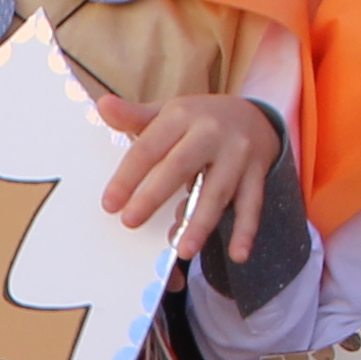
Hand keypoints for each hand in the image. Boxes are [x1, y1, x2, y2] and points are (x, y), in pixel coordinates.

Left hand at [95, 89, 279, 260]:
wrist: (254, 116)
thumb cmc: (198, 121)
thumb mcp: (167, 113)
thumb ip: (134, 116)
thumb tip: (103, 106)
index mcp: (182, 115)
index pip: (149, 148)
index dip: (128, 176)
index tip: (110, 204)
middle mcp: (211, 132)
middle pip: (180, 167)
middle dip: (154, 196)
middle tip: (131, 223)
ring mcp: (237, 153)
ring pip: (217, 191)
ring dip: (200, 223)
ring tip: (182, 251)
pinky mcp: (257, 173)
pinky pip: (252, 205)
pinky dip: (246, 231)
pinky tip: (237, 254)